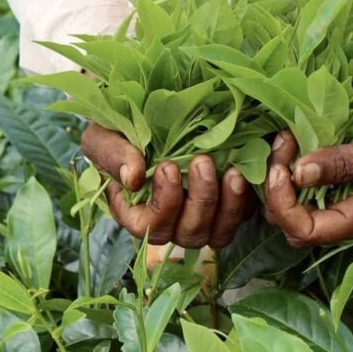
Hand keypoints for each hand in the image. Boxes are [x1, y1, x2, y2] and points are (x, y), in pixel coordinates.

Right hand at [81, 123, 250, 247]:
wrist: (153, 118)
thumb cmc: (121, 132)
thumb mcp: (104, 137)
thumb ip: (112, 155)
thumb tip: (132, 179)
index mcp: (136, 214)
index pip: (150, 226)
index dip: (164, 202)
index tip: (168, 167)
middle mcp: (170, 224)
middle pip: (189, 233)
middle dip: (200, 200)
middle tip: (203, 162)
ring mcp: (201, 219)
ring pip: (219, 232)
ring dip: (229, 204)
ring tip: (233, 171)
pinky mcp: (228, 207)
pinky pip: (243, 216)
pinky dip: (248, 198)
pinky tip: (247, 171)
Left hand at [264, 104, 352, 246]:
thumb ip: (348, 163)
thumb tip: (300, 172)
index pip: (305, 231)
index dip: (284, 205)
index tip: (283, 168)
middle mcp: (341, 216)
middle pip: (288, 221)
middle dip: (276, 187)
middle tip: (284, 144)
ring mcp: (333, 200)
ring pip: (286, 202)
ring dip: (279, 172)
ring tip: (287, 137)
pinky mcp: (329, 181)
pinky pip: (295, 181)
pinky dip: (288, 161)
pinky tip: (294, 136)